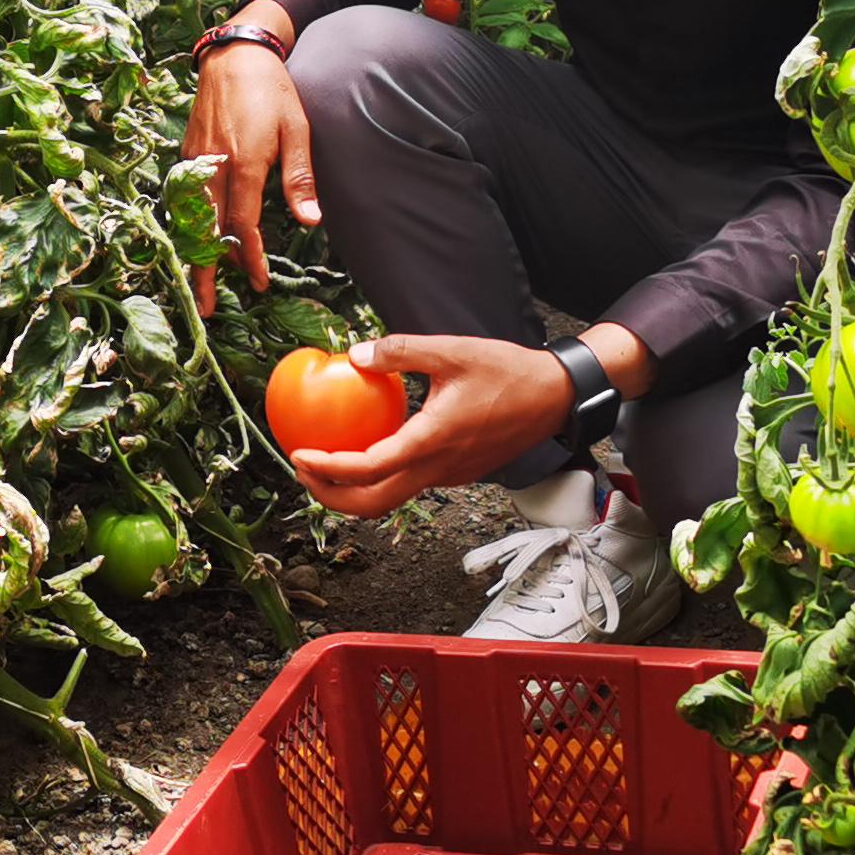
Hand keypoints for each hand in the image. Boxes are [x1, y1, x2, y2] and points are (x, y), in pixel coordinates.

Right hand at [180, 12, 312, 313]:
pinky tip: (198, 241)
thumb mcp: (297, 130)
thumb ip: (300, 178)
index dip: (250, 257)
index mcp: (244, 163)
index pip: (243, 224)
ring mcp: (195, 160)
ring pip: (191, 218)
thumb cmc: (272, 90)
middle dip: (207, 271)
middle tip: (208, 306)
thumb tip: (311, 221)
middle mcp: (213, 166)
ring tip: (199, 283)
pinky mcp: (187, 152)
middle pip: (206, 231)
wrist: (234, 54)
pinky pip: (185, 198)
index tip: (259, 282)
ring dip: (195, 253)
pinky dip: (190, 225)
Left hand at [288, 333, 574, 518]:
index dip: (327, 468)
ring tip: (326, 461)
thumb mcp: (452, 350)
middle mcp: (438, 468)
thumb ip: (401, 351)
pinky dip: (381, 475)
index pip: (368, 469)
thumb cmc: (508, 371)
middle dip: (330, 496)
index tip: (298, 455)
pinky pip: (411, 482)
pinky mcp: (458, 473)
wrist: (556, 398)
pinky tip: (370, 445)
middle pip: (373, 504)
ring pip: (392, 499)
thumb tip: (356, 354)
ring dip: (353, 490)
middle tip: (302, 470)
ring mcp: (450, 476)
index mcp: (432, 441)